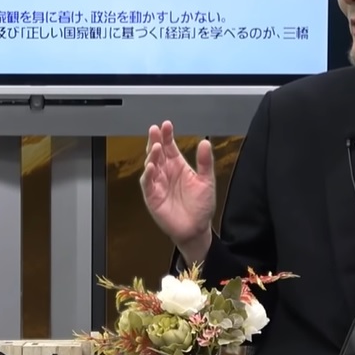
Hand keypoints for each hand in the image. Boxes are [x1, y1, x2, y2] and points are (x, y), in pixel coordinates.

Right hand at [139, 121, 216, 258]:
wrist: (197, 229)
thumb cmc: (201, 205)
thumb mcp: (206, 181)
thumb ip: (204, 162)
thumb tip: (205, 142)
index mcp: (178, 166)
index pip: (170, 147)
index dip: (167, 135)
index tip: (167, 124)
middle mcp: (165, 172)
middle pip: (157, 153)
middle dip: (155, 141)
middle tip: (155, 130)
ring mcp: (158, 184)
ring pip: (150, 165)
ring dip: (152, 156)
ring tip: (156, 147)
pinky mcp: (152, 197)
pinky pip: (148, 184)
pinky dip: (148, 175)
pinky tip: (151, 167)